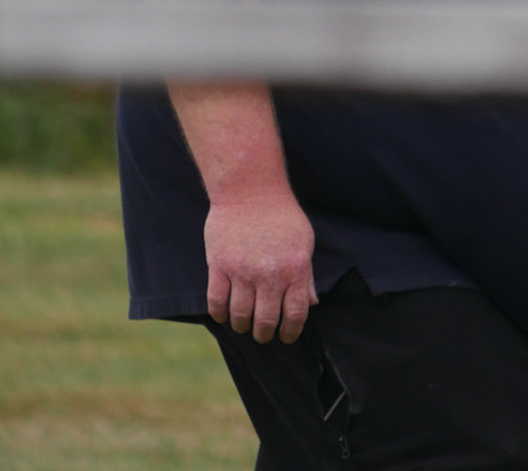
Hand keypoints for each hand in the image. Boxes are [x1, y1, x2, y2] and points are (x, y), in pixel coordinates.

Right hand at [205, 190, 319, 343]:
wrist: (250, 190)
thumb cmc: (281, 216)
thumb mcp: (304, 242)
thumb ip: (306, 276)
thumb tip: (310, 304)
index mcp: (295, 269)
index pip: (295, 314)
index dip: (290, 332)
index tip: (286, 337)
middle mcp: (270, 274)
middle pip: (266, 320)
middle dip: (265, 333)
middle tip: (263, 334)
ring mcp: (242, 271)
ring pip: (240, 315)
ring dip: (242, 326)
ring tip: (244, 325)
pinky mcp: (219, 265)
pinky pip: (216, 301)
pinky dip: (220, 314)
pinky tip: (224, 315)